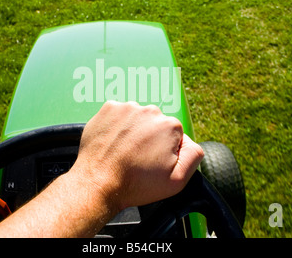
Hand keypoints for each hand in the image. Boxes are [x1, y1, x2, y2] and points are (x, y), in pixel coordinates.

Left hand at [70, 101, 204, 211]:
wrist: (98, 182)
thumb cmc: (136, 184)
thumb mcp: (177, 180)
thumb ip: (193, 155)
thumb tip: (189, 141)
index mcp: (170, 125)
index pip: (174, 134)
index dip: (164, 150)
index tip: (152, 162)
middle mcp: (150, 110)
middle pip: (155, 123)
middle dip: (150, 138)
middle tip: (137, 158)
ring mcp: (127, 107)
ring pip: (137, 118)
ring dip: (133, 131)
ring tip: (124, 151)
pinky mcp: (108, 108)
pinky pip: (119, 114)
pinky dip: (117, 125)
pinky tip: (113, 142)